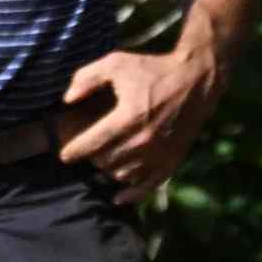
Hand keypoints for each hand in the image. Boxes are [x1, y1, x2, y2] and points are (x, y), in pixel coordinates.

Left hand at [56, 40, 224, 200]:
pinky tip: (118, 198)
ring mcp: (159, 154)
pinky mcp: (172, 161)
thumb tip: (67, 100)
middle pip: (104, 161)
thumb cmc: (153, 70)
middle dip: (93, 156)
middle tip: (90, 148)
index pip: (91, 145)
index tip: (65, 154)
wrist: (196, 81)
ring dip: (110, 168)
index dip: (73, 151)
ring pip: (122, 174)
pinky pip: (148, 186)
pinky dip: (131, 194)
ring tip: (106, 158)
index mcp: (127, 118)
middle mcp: (143, 141)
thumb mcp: (116, 63)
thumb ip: (86, 78)